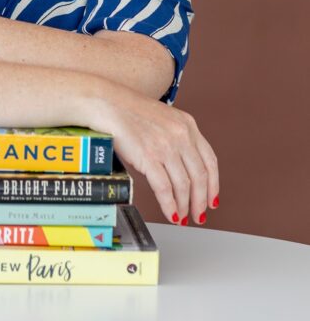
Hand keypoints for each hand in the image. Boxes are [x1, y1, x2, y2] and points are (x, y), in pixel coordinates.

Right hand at [92, 82, 219, 225]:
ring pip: (184, 185)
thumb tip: (181, 170)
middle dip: (201, 201)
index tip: (212, 199)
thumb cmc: (129, 112)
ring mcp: (166, 146)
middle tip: (199, 215)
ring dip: (185, 206)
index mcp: (188, 124)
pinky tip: (170, 213)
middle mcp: (181, 135)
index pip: (210, 161)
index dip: (213, 184)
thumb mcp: (163, 119)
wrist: (107, 103)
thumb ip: (176, 139)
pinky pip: (165, 188)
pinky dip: (169, 205)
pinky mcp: (149, 157)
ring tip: (182, 217)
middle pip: (200, 176)